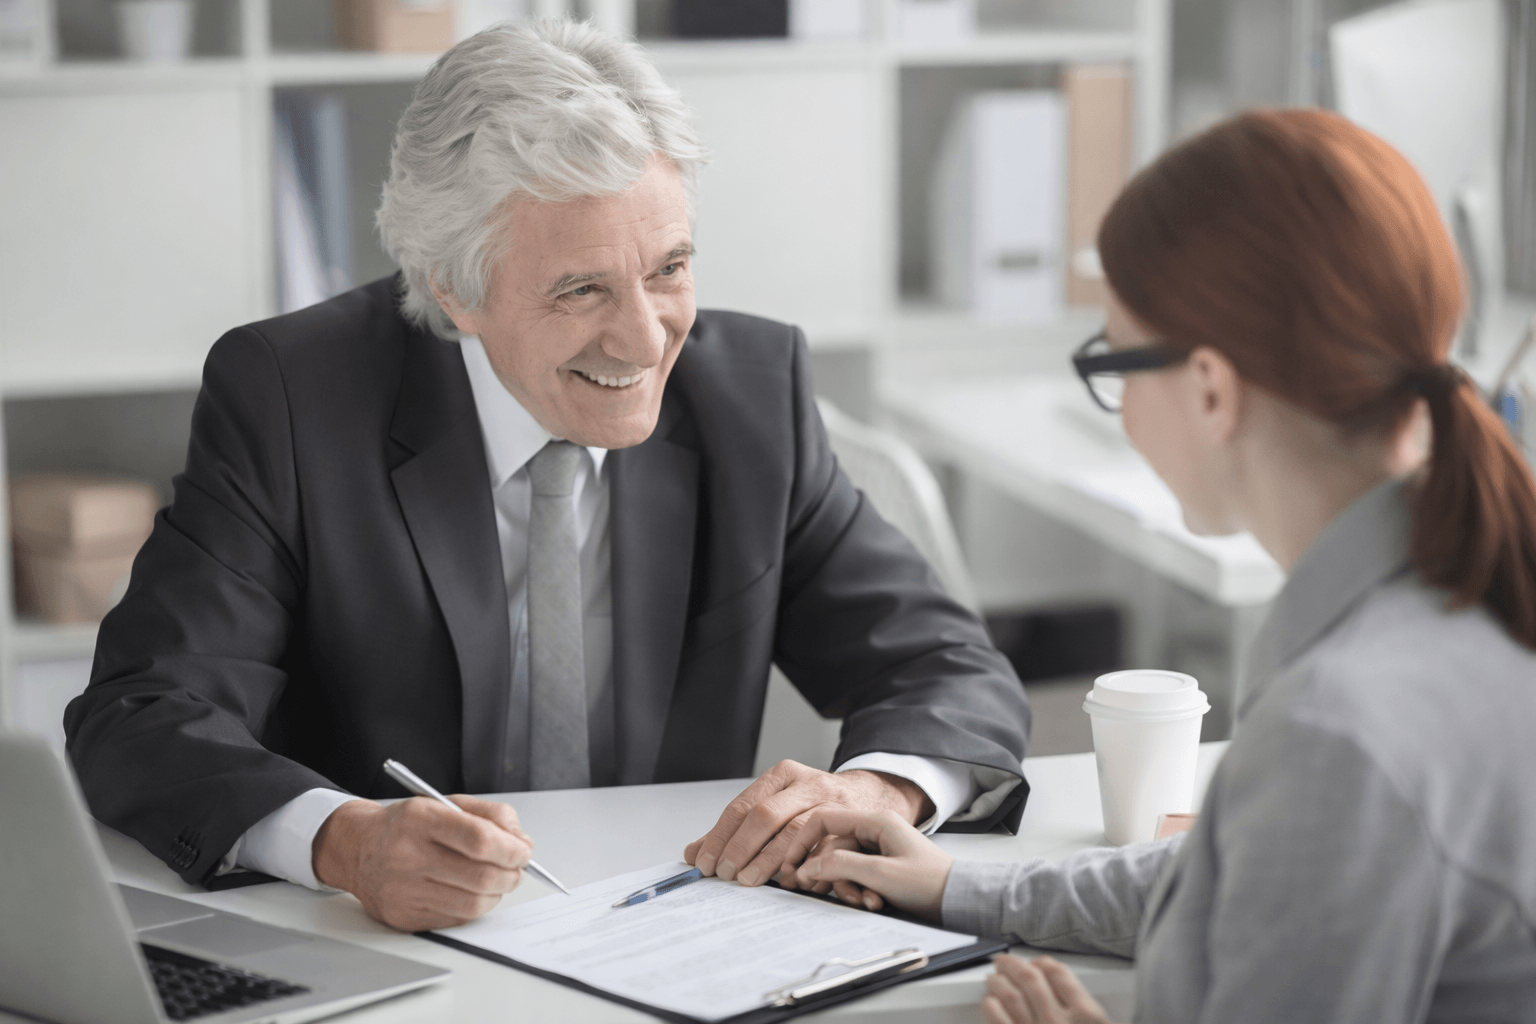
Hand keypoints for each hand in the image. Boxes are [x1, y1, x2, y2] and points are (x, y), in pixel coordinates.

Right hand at [312, 794, 531, 930]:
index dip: (510, 849)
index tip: (523, 851)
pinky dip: (475, 907)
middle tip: (517, 869)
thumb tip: (521, 843)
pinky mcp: (402, 916)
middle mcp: (407, 855)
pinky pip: (456, 919)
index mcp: (420, 819)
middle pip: (480, 876)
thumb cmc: (408, 826)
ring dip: (497, 893)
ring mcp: (403, 890)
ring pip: (472, 903)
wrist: (358, 848)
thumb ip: (491, 815)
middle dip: (511, 874)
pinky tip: (473, 892)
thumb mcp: (447, 804)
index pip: (478, 839)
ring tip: (497, 880)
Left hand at [683, 760, 933, 890]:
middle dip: (742, 847)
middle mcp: (807, 784)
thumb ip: (734, 830)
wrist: (871, 797)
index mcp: (782, 776)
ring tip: (751, 881)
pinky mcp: (853, 825)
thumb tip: (692, 854)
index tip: (706, 863)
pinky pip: (825, 848)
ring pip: (796, 830)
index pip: (742, 806)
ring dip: (770, 859)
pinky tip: (790, 882)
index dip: (721, 836)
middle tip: (726, 874)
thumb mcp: (776, 806)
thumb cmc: (814, 806)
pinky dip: (805, 867)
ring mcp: (832, 802)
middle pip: (766, 815)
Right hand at [785, 808, 953, 920]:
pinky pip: (857, 876)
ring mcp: (878, 849)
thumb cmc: (930, 883)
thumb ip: (840, 866)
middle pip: (832, 848)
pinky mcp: (881, 868)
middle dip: (832, 875)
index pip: (825, 820)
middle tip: (820, 893)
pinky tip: (873, 903)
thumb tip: (808, 867)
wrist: (959, 901)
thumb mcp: (881, 874)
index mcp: (876, 820)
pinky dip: (859, 891)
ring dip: (849, 887)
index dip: (803, 842)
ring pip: (843, 866)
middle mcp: (875, 830)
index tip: (792, 865)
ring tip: (866, 902)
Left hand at [982, 955, 1116, 1023]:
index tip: (1035, 962)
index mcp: (1087, 1015)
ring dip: (997, 982)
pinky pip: (998, 1019)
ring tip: (992, 978)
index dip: (1042, 963)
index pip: (1058, 972)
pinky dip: (990, 1007)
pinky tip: (989, 1001)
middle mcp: (1060, 1022)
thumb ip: (1088, 1009)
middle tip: (1002, 961)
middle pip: (1030, 979)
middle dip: (1012, 965)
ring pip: (1010, 996)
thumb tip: (1059, 983)